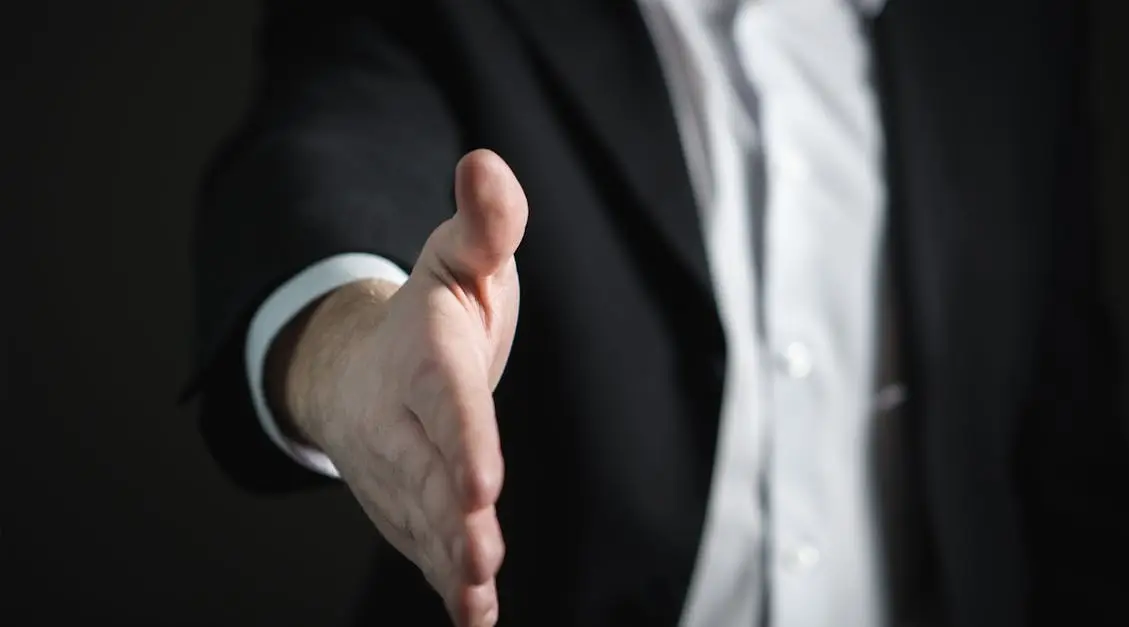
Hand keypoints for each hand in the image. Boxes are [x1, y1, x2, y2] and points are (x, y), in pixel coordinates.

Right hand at [281, 149, 526, 626]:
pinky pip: (421, 544)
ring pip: (422, 519)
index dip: (463, 441)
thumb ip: (486, 222)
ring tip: (475, 596)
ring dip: (448, 561)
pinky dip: (445, 580)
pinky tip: (473, 616)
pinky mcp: (406, 503)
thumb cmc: (431, 310)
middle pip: (429, 472)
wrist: (361, 361)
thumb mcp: (461, 257)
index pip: (447, 402)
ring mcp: (399, 468)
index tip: (482, 484)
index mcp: (425, 357)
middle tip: (480, 556)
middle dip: (451, 518)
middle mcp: (402, 419)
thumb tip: (486, 162)